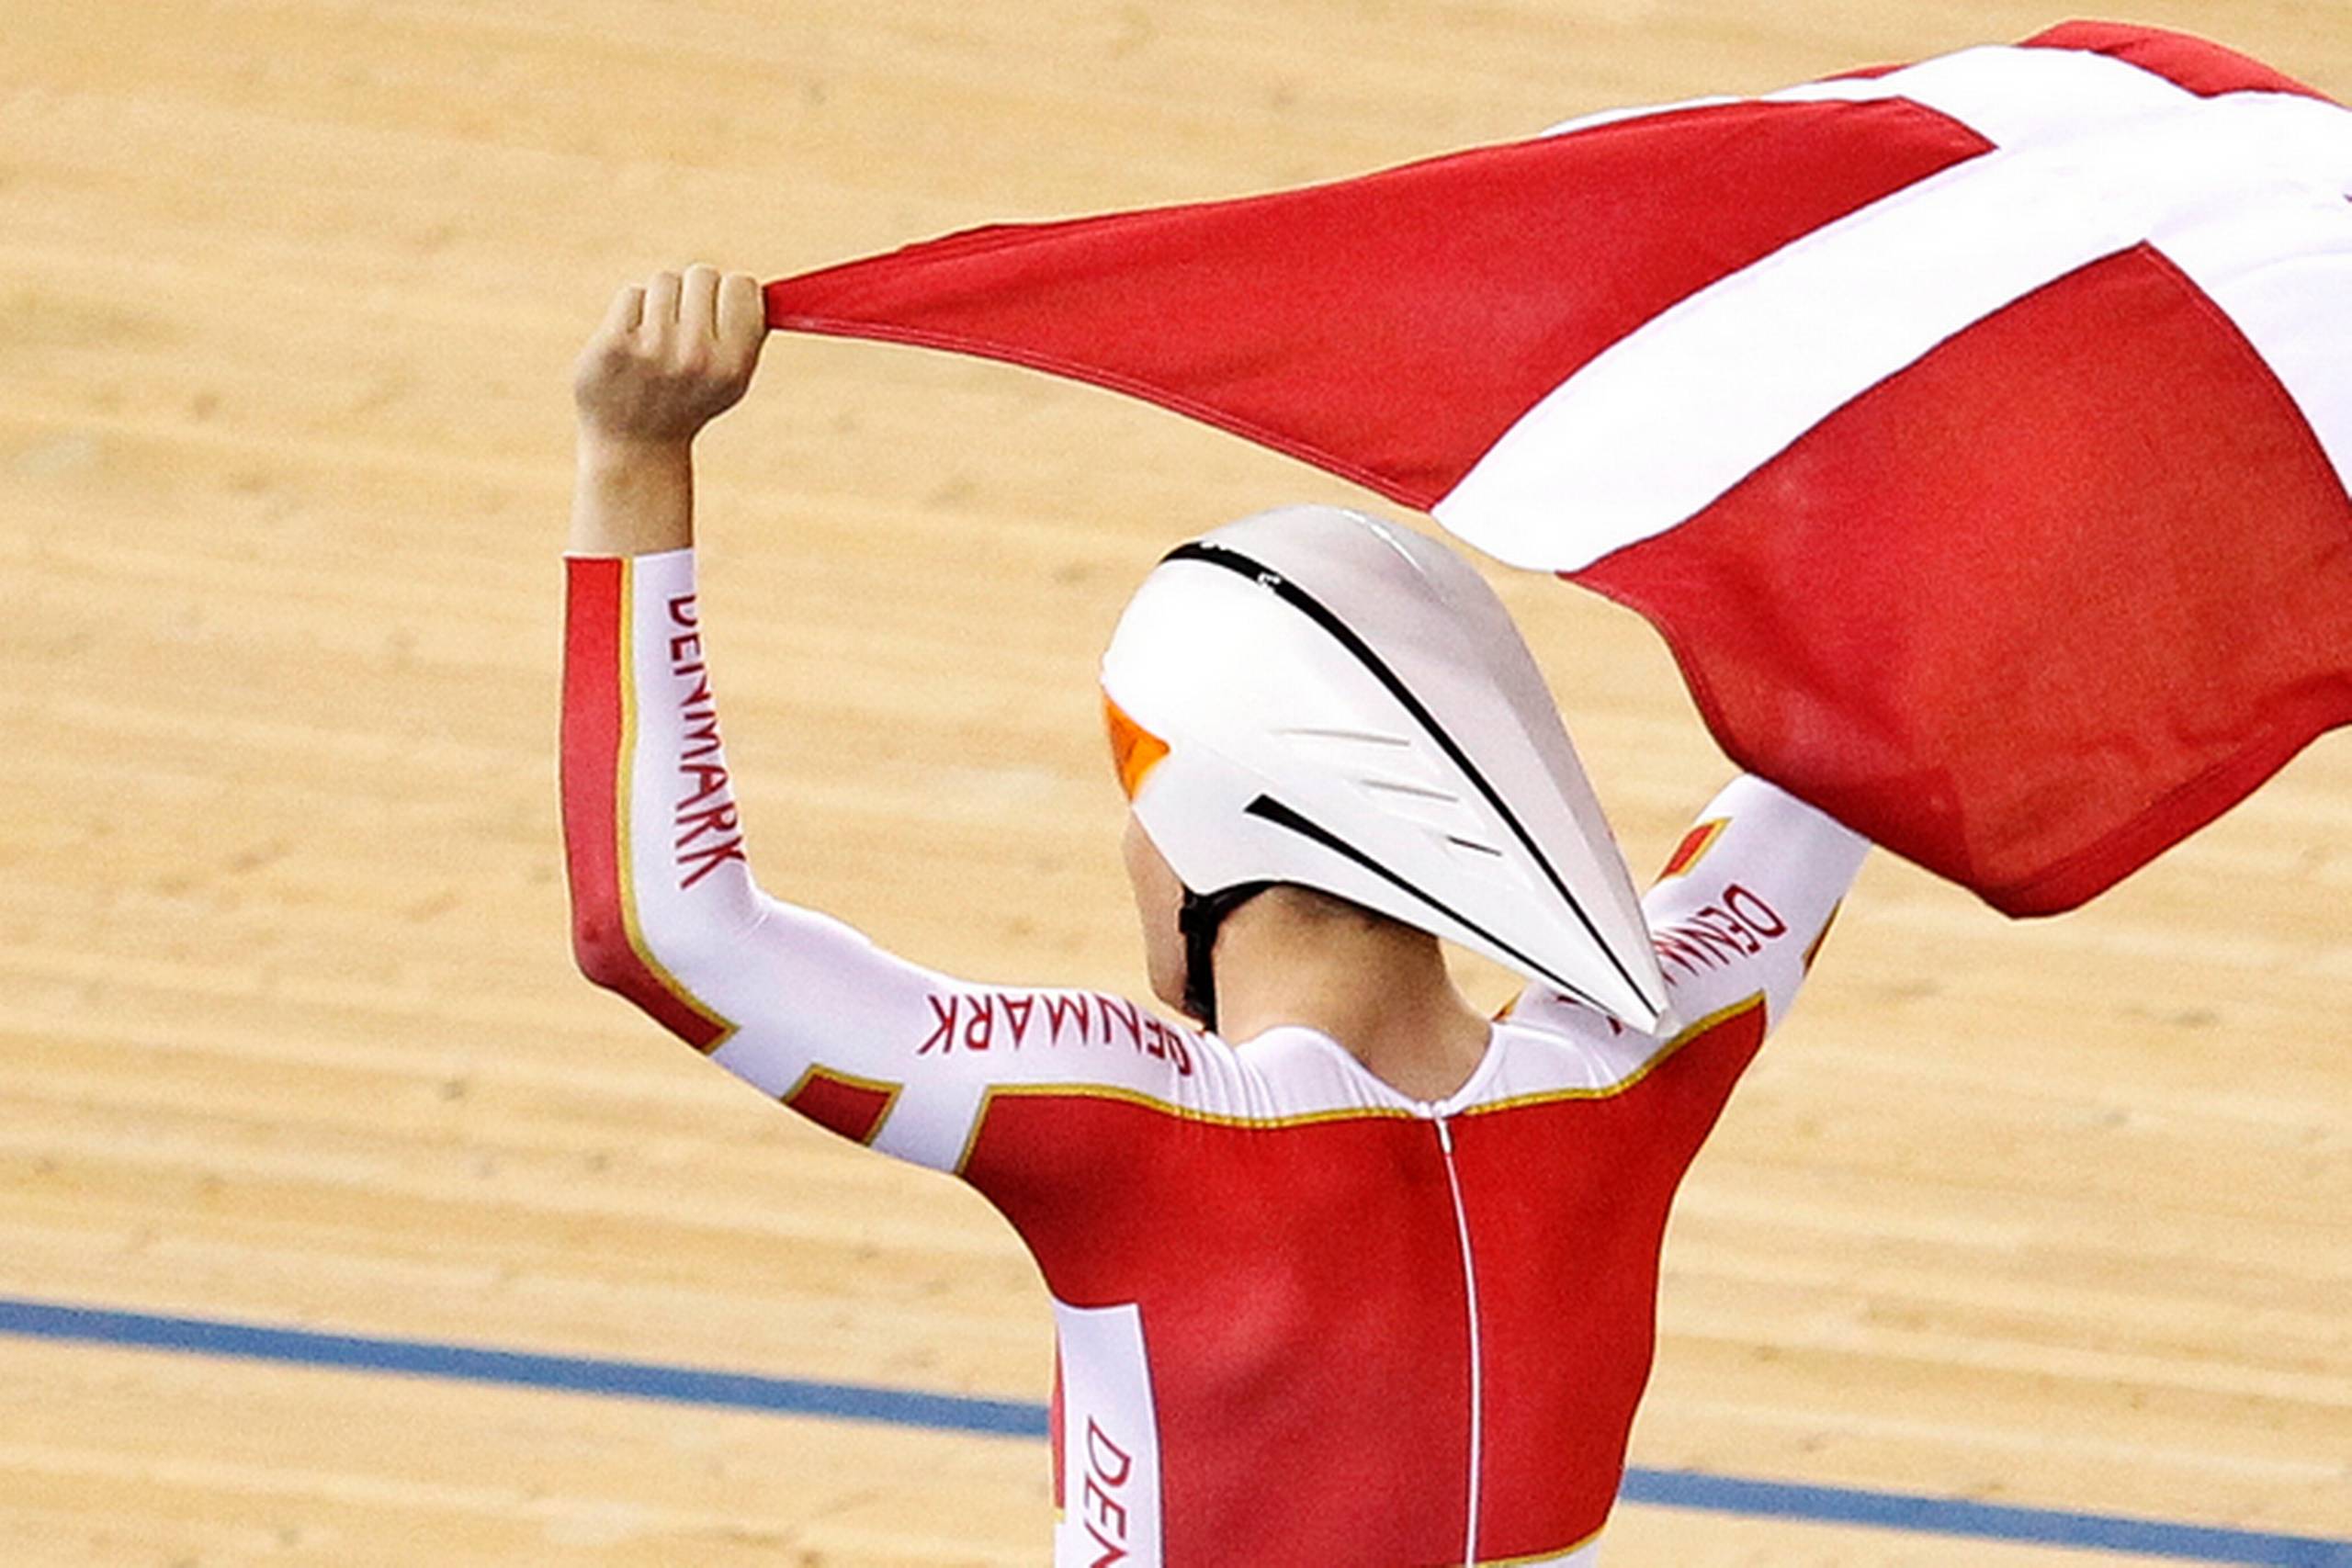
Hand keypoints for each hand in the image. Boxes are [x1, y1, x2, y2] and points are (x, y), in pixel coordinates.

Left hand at [573, 266, 766, 451]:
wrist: (634, 445)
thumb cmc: (688, 402)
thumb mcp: (732, 379)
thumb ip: (749, 332)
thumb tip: (760, 285)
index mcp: (732, 365)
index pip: (742, 285)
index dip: (729, 294)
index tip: (719, 314)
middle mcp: (696, 356)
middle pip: (703, 275)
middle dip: (693, 294)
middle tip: (683, 331)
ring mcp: (653, 350)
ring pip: (664, 281)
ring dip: (660, 303)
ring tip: (656, 343)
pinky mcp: (614, 344)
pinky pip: (632, 295)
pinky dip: (630, 313)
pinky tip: (630, 347)